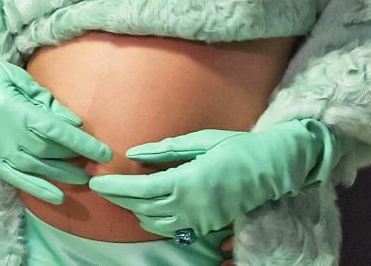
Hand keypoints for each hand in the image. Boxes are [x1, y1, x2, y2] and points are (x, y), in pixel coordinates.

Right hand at [0, 38, 111, 203]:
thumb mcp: (20, 79)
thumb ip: (46, 102)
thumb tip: (73, 122)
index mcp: (17, 110)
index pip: (57, 131)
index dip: (83, 144)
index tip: (104, 153)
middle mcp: (9, 134)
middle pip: (50, 152)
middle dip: (76, 159)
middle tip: (96, 164)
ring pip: (37, 168)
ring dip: (62, 175)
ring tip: (83, 178)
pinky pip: (17, 179)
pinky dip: (37, 189)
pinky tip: (56, 195)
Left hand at [88, 119, 337, 236]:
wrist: (273, 168)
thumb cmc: (237, 147)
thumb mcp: (200, 140)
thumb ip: (164, 150)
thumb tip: (134, 153)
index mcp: (188, 182)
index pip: (141, 191)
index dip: (116, 188)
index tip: (97, 181)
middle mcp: (192, 206)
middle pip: (143, 209)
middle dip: (120, 199)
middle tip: (103, 185)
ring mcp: (201, 220)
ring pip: (155, 224)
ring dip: (135, 211)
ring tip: (123, 194)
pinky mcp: (208, 225)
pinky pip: (173, 229)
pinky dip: (154, 220)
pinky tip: (148, 207)